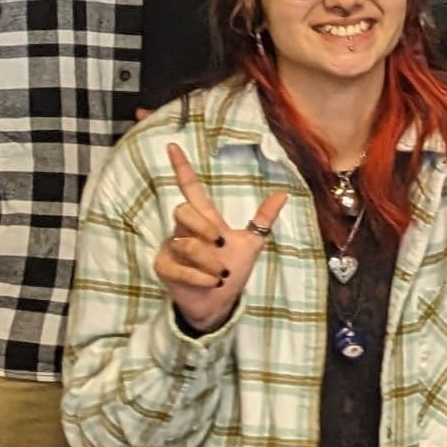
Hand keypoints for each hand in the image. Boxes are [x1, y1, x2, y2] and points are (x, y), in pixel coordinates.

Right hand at [154, 143, 286, 331]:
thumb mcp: (251, 243)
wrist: (220, 301)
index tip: (173, 145)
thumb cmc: (232, 269)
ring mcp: (171, 248)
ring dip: (210, 263)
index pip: (191, 189)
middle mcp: (184, 229)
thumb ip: (263, 219)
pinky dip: (202, 279)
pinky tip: (211, 283)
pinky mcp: (164, 267)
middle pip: (183, 211)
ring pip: (186, 244)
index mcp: (205, 219)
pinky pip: (181, 268)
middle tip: (220, 245)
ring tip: (220, 274)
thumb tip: (283, 193)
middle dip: (204, 229)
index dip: (182, 168)